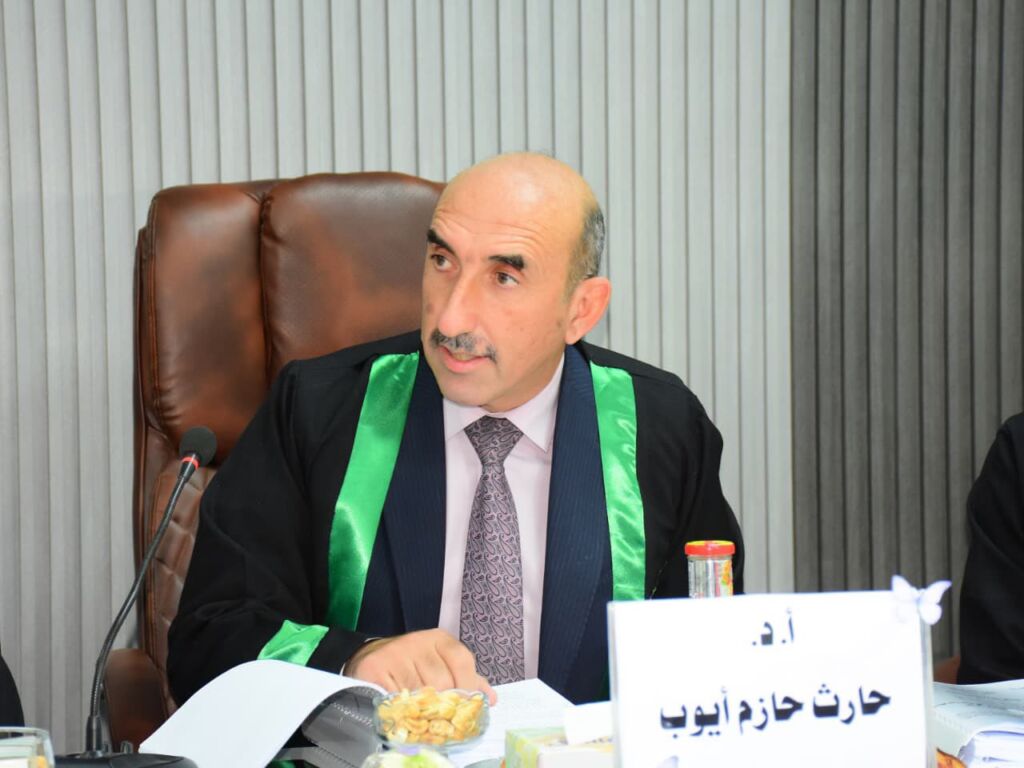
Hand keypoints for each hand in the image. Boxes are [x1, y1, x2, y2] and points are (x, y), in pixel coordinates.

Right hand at [346, 628, 496, 703]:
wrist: (371, 658)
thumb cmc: (412, 665)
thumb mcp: (441, 664)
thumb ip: (465, 679)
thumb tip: (490, 697)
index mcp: (439, 639)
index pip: (462, 660)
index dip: (468, 686)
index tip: (468, 707)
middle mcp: (418, 641)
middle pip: (442, 681)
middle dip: (444, 704)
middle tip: (441, 717)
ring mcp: (396, 652)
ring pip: (419, 692)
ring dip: (422, 710)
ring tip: (422, 716)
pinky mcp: (375, 666)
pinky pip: (395, 696)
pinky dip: (401, 709)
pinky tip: (403, 711)